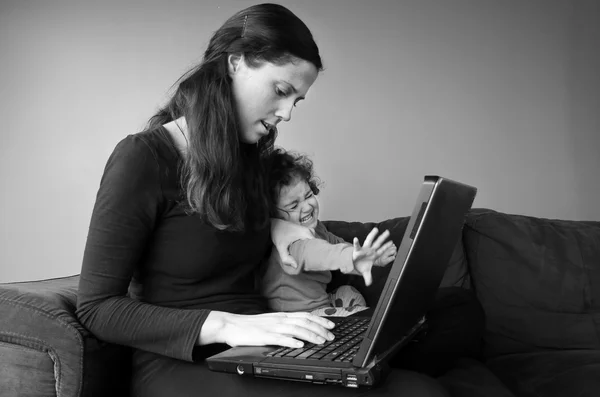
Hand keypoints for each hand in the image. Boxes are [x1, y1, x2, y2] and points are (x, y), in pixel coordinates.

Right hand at [201, 311, 335, 347]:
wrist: (231, 325)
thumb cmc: (250, 325)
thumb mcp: (270, 321)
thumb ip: (283, 323)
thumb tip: (298, 330)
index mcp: (281, 316)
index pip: (305, 316)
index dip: (320, 320)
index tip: (331, 326)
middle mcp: (279, 319)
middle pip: (304, 322)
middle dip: (320, 329)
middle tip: (331, 336)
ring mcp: (272, 327)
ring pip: (296, 330)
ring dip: (310, 335)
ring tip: (321, 341)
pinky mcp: (264, 336)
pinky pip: (280, 338)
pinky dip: (291, 341)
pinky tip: (299, 345)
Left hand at [271, 218, 314, 268]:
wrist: (274, 223)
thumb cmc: (278, 233)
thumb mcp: (280, 246)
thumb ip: (286, 258)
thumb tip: (296, 266)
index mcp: (307, 233)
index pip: (317, 246)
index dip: (314, 255)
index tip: (310, 262)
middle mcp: (310, 231)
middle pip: (316, 245)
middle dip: (311, 253)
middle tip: (306, 261)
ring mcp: (308, 230)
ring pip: (313, 243)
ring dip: (309, 249)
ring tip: (304, 257)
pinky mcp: (305, 231)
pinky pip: (310, 240)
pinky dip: (307, 246)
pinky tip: (302, 251)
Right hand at [351, 227, 392, 285]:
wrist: (353, 263)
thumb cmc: (361, 265)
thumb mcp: (365, 272)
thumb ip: (368, 277)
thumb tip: (369, 284)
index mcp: (373, 255)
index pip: (382, 251)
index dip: (387, 247)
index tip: (392, 243)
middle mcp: (370, 250)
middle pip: (377, 243)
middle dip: (382, 238)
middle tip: (388, 232)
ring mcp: (364, 249)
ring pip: (369, 240)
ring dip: (372, 235)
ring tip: (376, 229)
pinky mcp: (357, 250)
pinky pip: (357, 246)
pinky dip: (356, 243)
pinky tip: (355, 239)